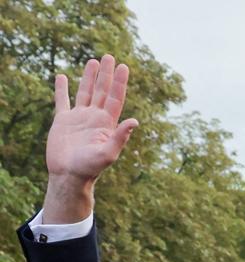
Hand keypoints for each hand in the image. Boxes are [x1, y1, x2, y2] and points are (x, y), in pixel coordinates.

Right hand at [46, 55, 137, 184]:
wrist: (69, 175)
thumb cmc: (90, 168)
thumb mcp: (109, 153)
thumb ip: (120, 136)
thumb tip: (135, 121)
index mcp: (106, 123)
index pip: (115, 98)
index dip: (120, 82)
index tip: (124, 67)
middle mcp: (94, 117)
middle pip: (102, 91)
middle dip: (106, 74)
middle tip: (109, 56)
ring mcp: (79, 118)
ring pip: (85, 92)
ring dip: (89, 77)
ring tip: (93, 61)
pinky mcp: (63, 121)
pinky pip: (62, 101)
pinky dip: (62, 89)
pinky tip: (63, 77)